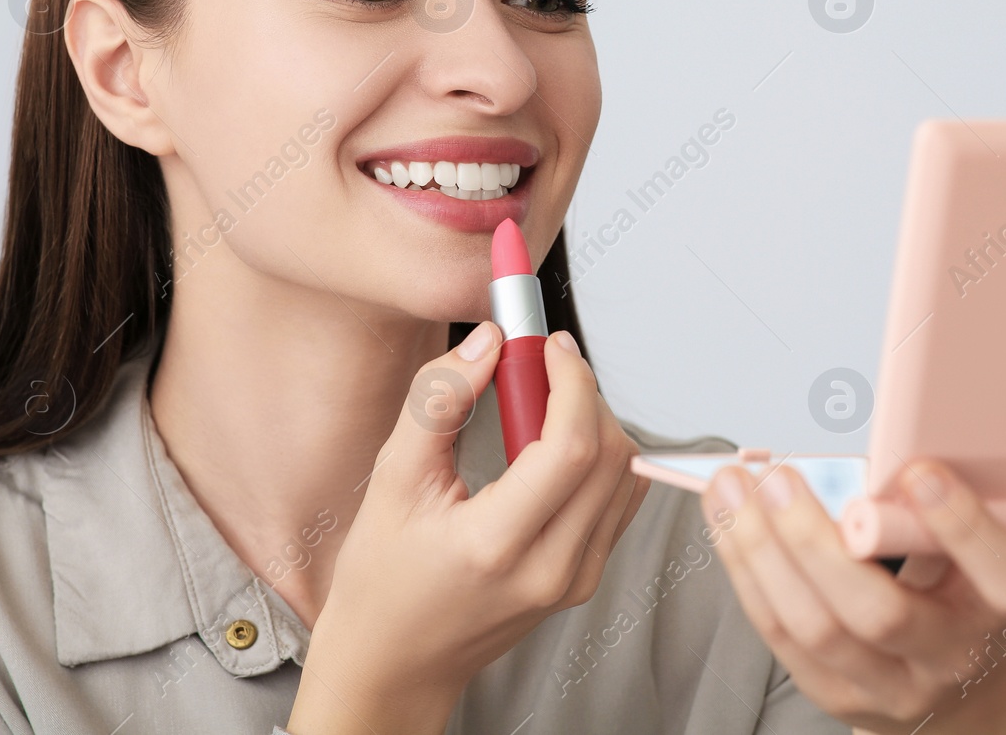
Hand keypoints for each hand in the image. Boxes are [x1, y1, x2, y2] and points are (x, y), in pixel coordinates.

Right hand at [288, 322, 649, 734]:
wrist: (395, 662)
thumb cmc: (383, 582)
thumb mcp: (392, 481)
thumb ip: (438, 402)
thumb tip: (485, 344)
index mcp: (496, 546)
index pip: (572, 447)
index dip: (571, 381)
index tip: (549, 346)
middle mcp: (550, 569)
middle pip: (609, 454)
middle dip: (581, 392)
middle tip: (538, 367)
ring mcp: (575, 580)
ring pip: (622, 473)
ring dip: (592, 420)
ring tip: (538, 406)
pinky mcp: (585, 579)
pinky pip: (616, 499)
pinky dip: (596, 456)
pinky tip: (551, 445)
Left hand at [700, 426, 1005, 734]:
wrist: (965, 699)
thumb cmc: (989, 593)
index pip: (1000, 574)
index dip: (961, 525)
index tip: (914, 466)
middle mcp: (948, 651)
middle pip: (877, 612)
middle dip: (815, 541)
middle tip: (774, 473)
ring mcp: (885, 681)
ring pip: (814, 625)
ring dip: (761, 551)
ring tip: (733, 485)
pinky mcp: (832, 689)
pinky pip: (779, 634)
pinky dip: (745, 572)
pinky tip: (727, 517)